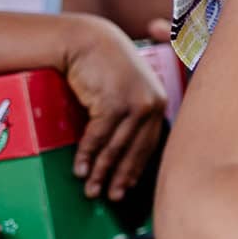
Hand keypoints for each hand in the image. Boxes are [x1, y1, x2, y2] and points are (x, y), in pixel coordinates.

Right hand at [59, 16, 168, 200]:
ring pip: (116, 147)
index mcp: (158, 104)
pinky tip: (78, 169)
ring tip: (90, 189)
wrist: (87, 41)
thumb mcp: (125, 90)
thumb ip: (130, 115)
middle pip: (136, 151)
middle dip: (121, 178)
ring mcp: (134, 103)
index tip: (126, 188)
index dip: (136, 169)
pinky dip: (87, 155)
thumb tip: (123, 152)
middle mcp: (152, 105)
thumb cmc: (104, 67)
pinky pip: (98, 136)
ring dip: (101, 172)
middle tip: (110, 198)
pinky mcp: (113, 102)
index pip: (150, 145)